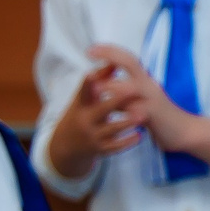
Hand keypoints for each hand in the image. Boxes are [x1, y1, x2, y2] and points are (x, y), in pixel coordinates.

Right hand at [43, 58, 146, 177]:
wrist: (66, 146)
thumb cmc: (81, 114)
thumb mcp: (85, 99)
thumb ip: (100, 80)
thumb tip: (113, 61)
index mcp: (81, 105)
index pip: (84, 91)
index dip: (88, 83)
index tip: (92, 73)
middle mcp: (85, 120)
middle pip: (101, 109)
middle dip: (116, 100)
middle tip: (134, 90)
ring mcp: (92, 135)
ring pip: (112, 128)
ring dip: (127, 122)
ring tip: (143, 115)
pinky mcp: (100, 149)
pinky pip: (115, 146)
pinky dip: (127, 142)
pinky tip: (139, 136)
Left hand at [84, 46, 209, 170]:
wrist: (184, 131)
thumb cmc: (158, 115)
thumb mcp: (140, 98)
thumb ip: (123, 90)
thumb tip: (101, 84)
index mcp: (144, 79)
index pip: (126, 58)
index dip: (109, 51)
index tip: (90, 50)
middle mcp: (148, 84)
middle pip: (129, 63)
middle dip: (109, 56)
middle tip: (89, 54)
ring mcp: (151, 99)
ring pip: (129, 87)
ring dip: (111, 86)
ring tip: (94, 89)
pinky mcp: (153, 115)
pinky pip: (135, 111)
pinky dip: (123, 111)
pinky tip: (110, 114)